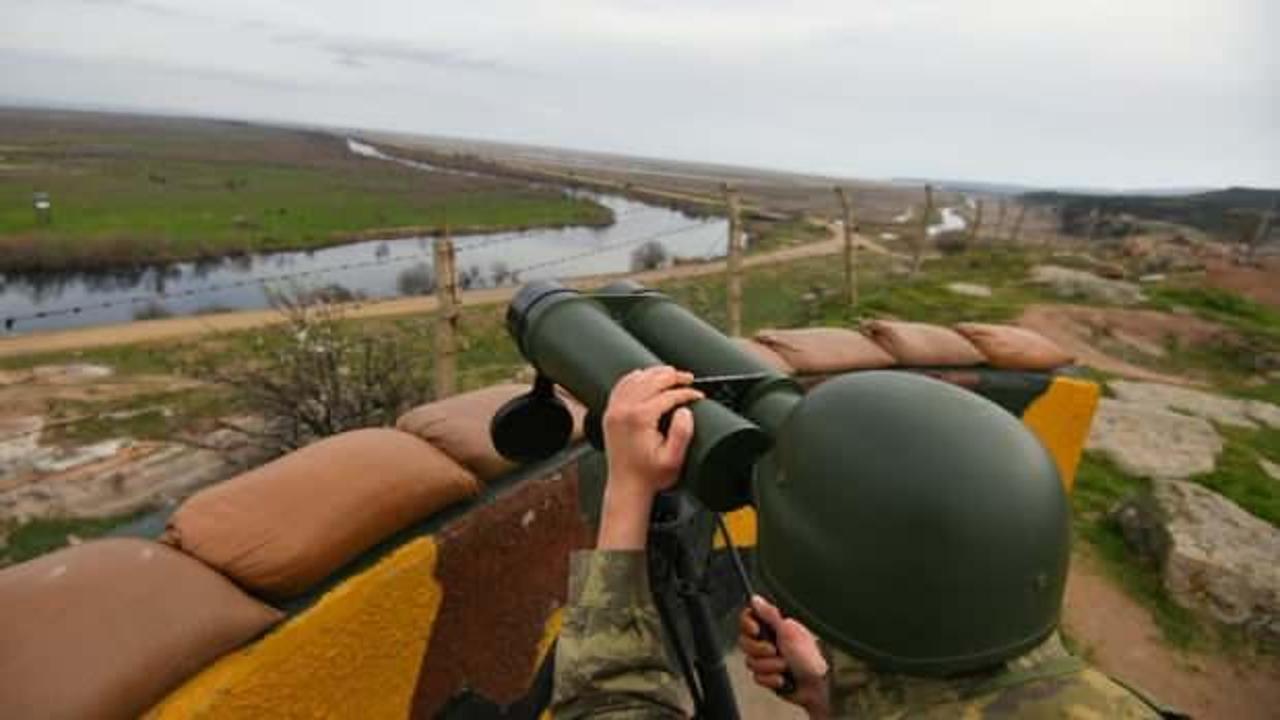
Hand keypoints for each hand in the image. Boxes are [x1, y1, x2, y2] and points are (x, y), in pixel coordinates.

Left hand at [596, 366, 701, 549]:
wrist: (627, 486)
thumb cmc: (649, 476)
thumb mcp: (674, 459)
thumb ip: (682, 433)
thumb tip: (685, 410)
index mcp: (639, 418)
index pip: (667, 394)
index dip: (686, 392)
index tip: (697, 395)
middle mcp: (624, 410)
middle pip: (651, 380)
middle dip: (673, 376)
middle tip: (688, 379)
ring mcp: (615, 410)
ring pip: (636, 379)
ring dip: (655, 373)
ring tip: (672, 374)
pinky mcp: (610, 414)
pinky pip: (621, 386)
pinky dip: (634, 378)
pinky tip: (644, 376)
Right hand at [740, 595, 829, 717]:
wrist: (819, 684)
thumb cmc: (808, 655)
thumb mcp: (787, 630)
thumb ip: (768, 614)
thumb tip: (755, 598)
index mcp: (773, 626)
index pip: (747, 619)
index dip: (747, 625)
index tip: (756, 630)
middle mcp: (768, 641)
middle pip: (744, 642)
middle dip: (759, 649)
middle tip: (774, 650)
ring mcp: (768, 660)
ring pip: (751, 662)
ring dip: (769, 666)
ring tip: (785, 666)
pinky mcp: (769, 677)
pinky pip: (758, 678)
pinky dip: (771, 679)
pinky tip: (783, 679)